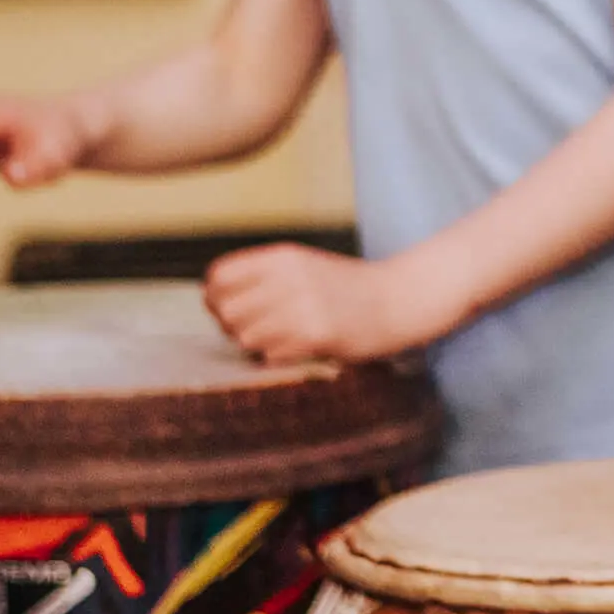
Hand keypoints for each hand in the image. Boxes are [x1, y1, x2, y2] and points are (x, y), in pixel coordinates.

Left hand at [204, 244, 437, 363]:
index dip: (215, 297)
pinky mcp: (316, 335)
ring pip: (245, 337)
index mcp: (284, 256)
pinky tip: (299, 348)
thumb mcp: (305, 266)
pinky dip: (278, 357)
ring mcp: (303, 307)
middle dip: (233, 326)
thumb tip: (213, 299)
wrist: (400, 298)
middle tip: (255, 329)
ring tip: (280, 339)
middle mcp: (289, 278)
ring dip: (256, 344)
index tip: (228, 307)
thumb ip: (264, 277)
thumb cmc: (349, 287)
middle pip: (226, 310)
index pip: (220, 276)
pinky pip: (271, 354)